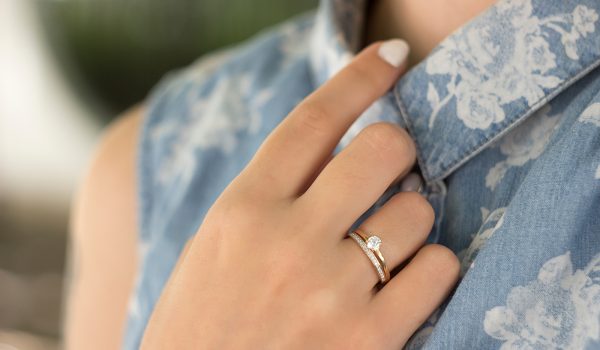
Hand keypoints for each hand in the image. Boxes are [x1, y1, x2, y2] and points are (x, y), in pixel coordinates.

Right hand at [141, 39, 459, 349]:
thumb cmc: (202, 327)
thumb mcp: (216, 248)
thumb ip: (269, 197)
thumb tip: (333, 153)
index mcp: (241, 210)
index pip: (312, 120)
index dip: (357, 79)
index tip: (389, 58)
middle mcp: (288, 241)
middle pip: (382, 149)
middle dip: (396, 149)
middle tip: (389, 168)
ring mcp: (332, 290)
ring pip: (417, 210)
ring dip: (409, 219)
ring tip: (382, 246)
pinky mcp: (370, 340)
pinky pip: (437, 269)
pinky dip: (429, 269)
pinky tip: (402, 284)